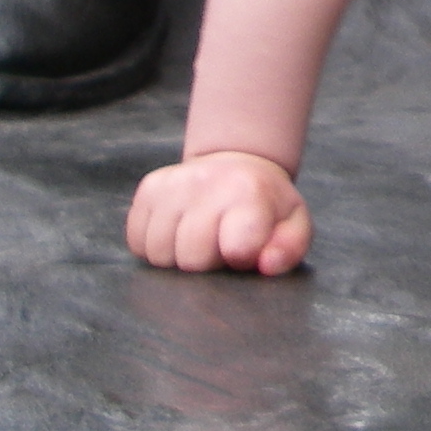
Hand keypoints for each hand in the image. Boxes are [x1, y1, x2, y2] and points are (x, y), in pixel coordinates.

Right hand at [126, 150, 312, 274]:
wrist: (236, 165)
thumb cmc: (265, 207)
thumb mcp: (293, 223)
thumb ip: (289, 248)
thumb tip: (266, 265)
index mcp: (248, 193)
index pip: (237, 246)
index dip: (240, 258)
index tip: (243, 252)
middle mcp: (206, 183)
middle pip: (192, 257)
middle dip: (206, 264)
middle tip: (219, 249)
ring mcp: (173, 185)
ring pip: (159, 252)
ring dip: (178, 258)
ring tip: (198, 243)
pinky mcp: (149, 188)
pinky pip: (137, 241)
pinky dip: (154, 247)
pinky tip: (176, 235)